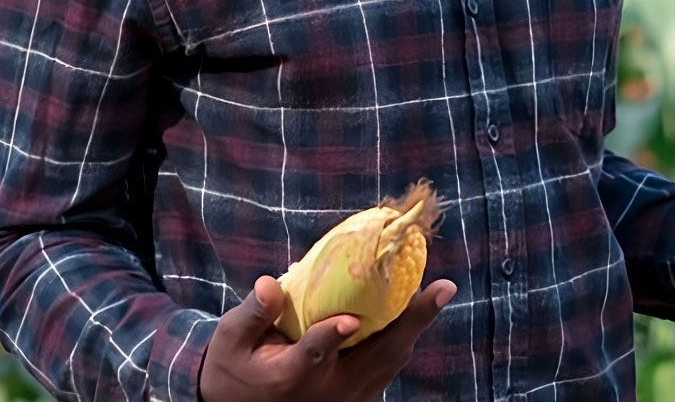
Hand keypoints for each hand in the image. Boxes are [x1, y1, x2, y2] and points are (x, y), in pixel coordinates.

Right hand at [199, 274, 455, 401]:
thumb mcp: (231, 342)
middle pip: (378, 355)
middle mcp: (327, 390)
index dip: (330, 336)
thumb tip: (270, 283)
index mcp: (291, 374)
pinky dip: (402, 340)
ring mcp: (348, 398)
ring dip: (414, 327)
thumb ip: (253, 314)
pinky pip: (388, 368)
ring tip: (436, 293)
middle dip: (413, 321)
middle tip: (443, 289)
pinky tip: (414, 313)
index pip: (314, 353)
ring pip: (391, 361)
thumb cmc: (236, 370)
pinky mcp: (358, 400)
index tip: (348, 319)